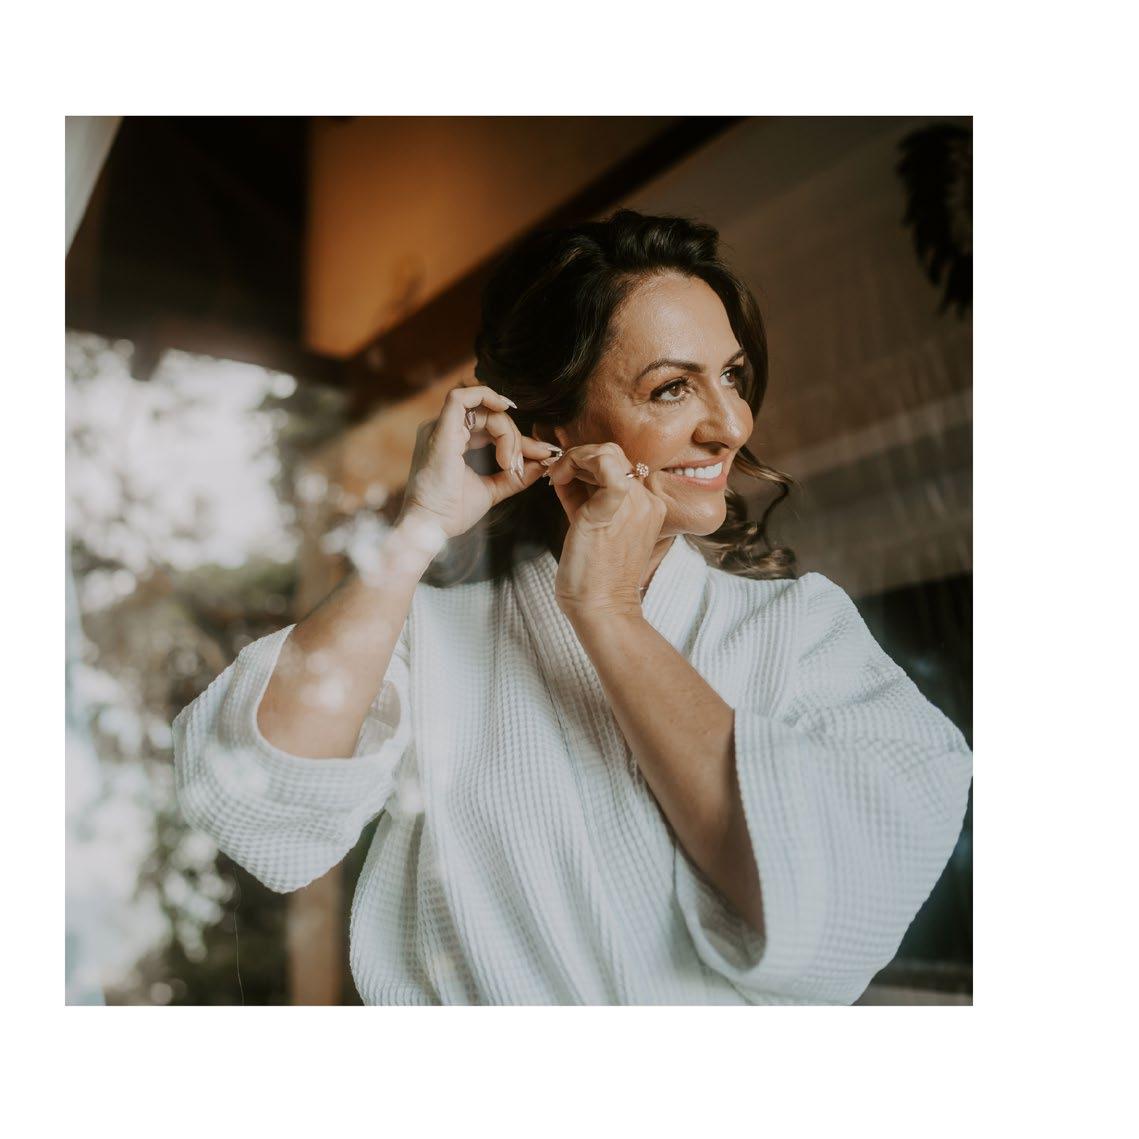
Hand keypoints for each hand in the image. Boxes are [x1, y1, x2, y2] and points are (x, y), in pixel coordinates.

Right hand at [396, 383, 557, 538]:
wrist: (431, 527)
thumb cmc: (451, 512)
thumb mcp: (492, 490)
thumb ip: (515, 476)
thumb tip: (542, 462)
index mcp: (452, 441)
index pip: (489, 427)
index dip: (516, 439)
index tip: (539, 456)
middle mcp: (444, 430)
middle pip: (489, 416)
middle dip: (515, 437)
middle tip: (521, 465)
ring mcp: (440, 428)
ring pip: (483, 409)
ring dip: (507, 431)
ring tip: (511, 462)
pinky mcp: (441, 430)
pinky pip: (462, 397)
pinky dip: (487, 396)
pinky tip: (506, 410)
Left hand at [544, 442, 667, 622]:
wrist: (601, 608)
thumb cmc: (594, 577)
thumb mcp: (592, 527)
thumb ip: (583, 497)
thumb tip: (564, 471)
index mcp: (648, 506)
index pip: (620, 465)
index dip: (588, 462)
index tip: (565, 475)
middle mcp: (646, 501)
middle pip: (614, 453)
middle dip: (579, 456)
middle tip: (556, 473)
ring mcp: (634, 504)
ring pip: (606, 452)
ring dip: (573, 458)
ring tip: (555, 477)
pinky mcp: (612, 509)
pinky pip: (605, 466)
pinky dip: (577, 461)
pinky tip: (559, 476)